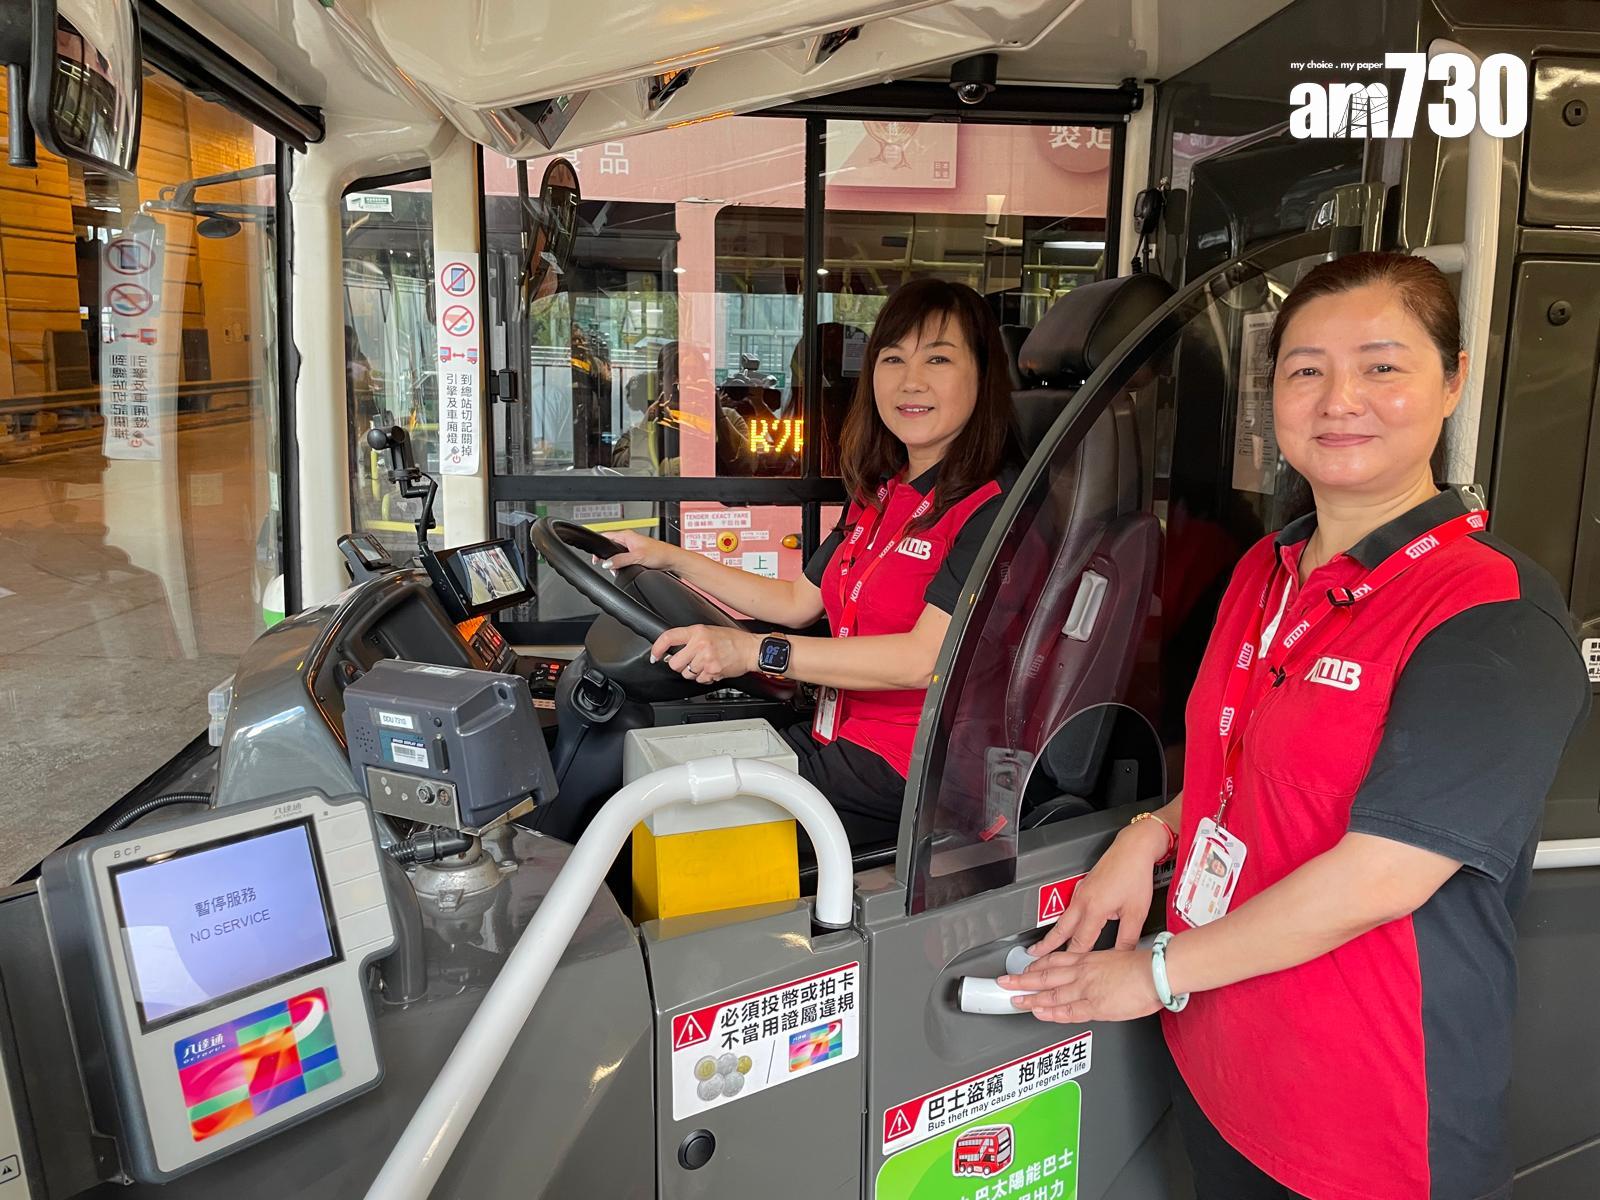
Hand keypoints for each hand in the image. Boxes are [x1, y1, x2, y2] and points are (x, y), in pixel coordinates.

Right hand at [598, 529, 680, 571]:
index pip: (606, 537)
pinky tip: (625, 569)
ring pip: (617, 555)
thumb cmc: (659, 553)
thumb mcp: (637, 557)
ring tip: (618, 569)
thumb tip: (607, 563)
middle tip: (608, 566)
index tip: (596, 557)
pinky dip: (622, 565)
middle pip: (610, 547)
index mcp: (626, 535)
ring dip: (616, 563)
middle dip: (607, 558)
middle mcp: (628, 540)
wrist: (671, 560)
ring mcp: (632, 548)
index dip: (599, 547)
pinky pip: (623, 560)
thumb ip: (620, 560)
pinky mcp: (636, 555)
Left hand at [650, 625, 757, 684]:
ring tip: (705, 664)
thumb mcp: (709, 631)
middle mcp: (700, 644)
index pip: (669, 637)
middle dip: (680, 665)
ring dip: (693, 672)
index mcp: (697, 631)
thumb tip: (674, 650)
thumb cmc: (732, 640)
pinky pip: (699, 680)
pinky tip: (712, 669)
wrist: (750, 649)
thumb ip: (691, 638)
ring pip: (686, 674)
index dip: (657, 648)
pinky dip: (704, 677)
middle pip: (675, 663)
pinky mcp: (712, 671)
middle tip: (690, 661)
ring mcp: (706, 659)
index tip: (655, 655)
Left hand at [997, 947, 1160, 1023]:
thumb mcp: (1115, 960)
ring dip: (1030, 998)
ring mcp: (1086, 989)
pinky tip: (1040, 1013)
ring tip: (1014, 1000)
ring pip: (1051, 994)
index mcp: (1088, 960)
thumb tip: (1096, 977)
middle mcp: (1082, 973)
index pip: (1055, 961)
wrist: (1156, 972)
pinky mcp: (1094, 1005)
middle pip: (1045, 976)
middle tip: (1005, 983)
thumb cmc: (1143, 967)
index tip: (1024, 968)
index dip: (1036, 966)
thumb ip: (1100, 969)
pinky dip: (1051, 1012)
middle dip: (1022, 980)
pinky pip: (1068, 1010)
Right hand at [1026, 817, 1167, 958]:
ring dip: (1052, 934)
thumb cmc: (1134, 875)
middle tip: (1032, 957)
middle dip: (1047, 946)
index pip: (1080, 942)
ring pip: (1063, 919)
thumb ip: (1128, 938)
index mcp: (1094, 909)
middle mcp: (1083, 901)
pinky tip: (1064, 926)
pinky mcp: (1083, 887)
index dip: (1073, 958)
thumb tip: (1123, 956)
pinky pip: (1069, 909)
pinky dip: (1062, 921)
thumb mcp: (1137, 912)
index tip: (1064, 972)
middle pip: (1061, 929)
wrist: (1133, 849)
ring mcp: (1081, 893)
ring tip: (1042, 945)